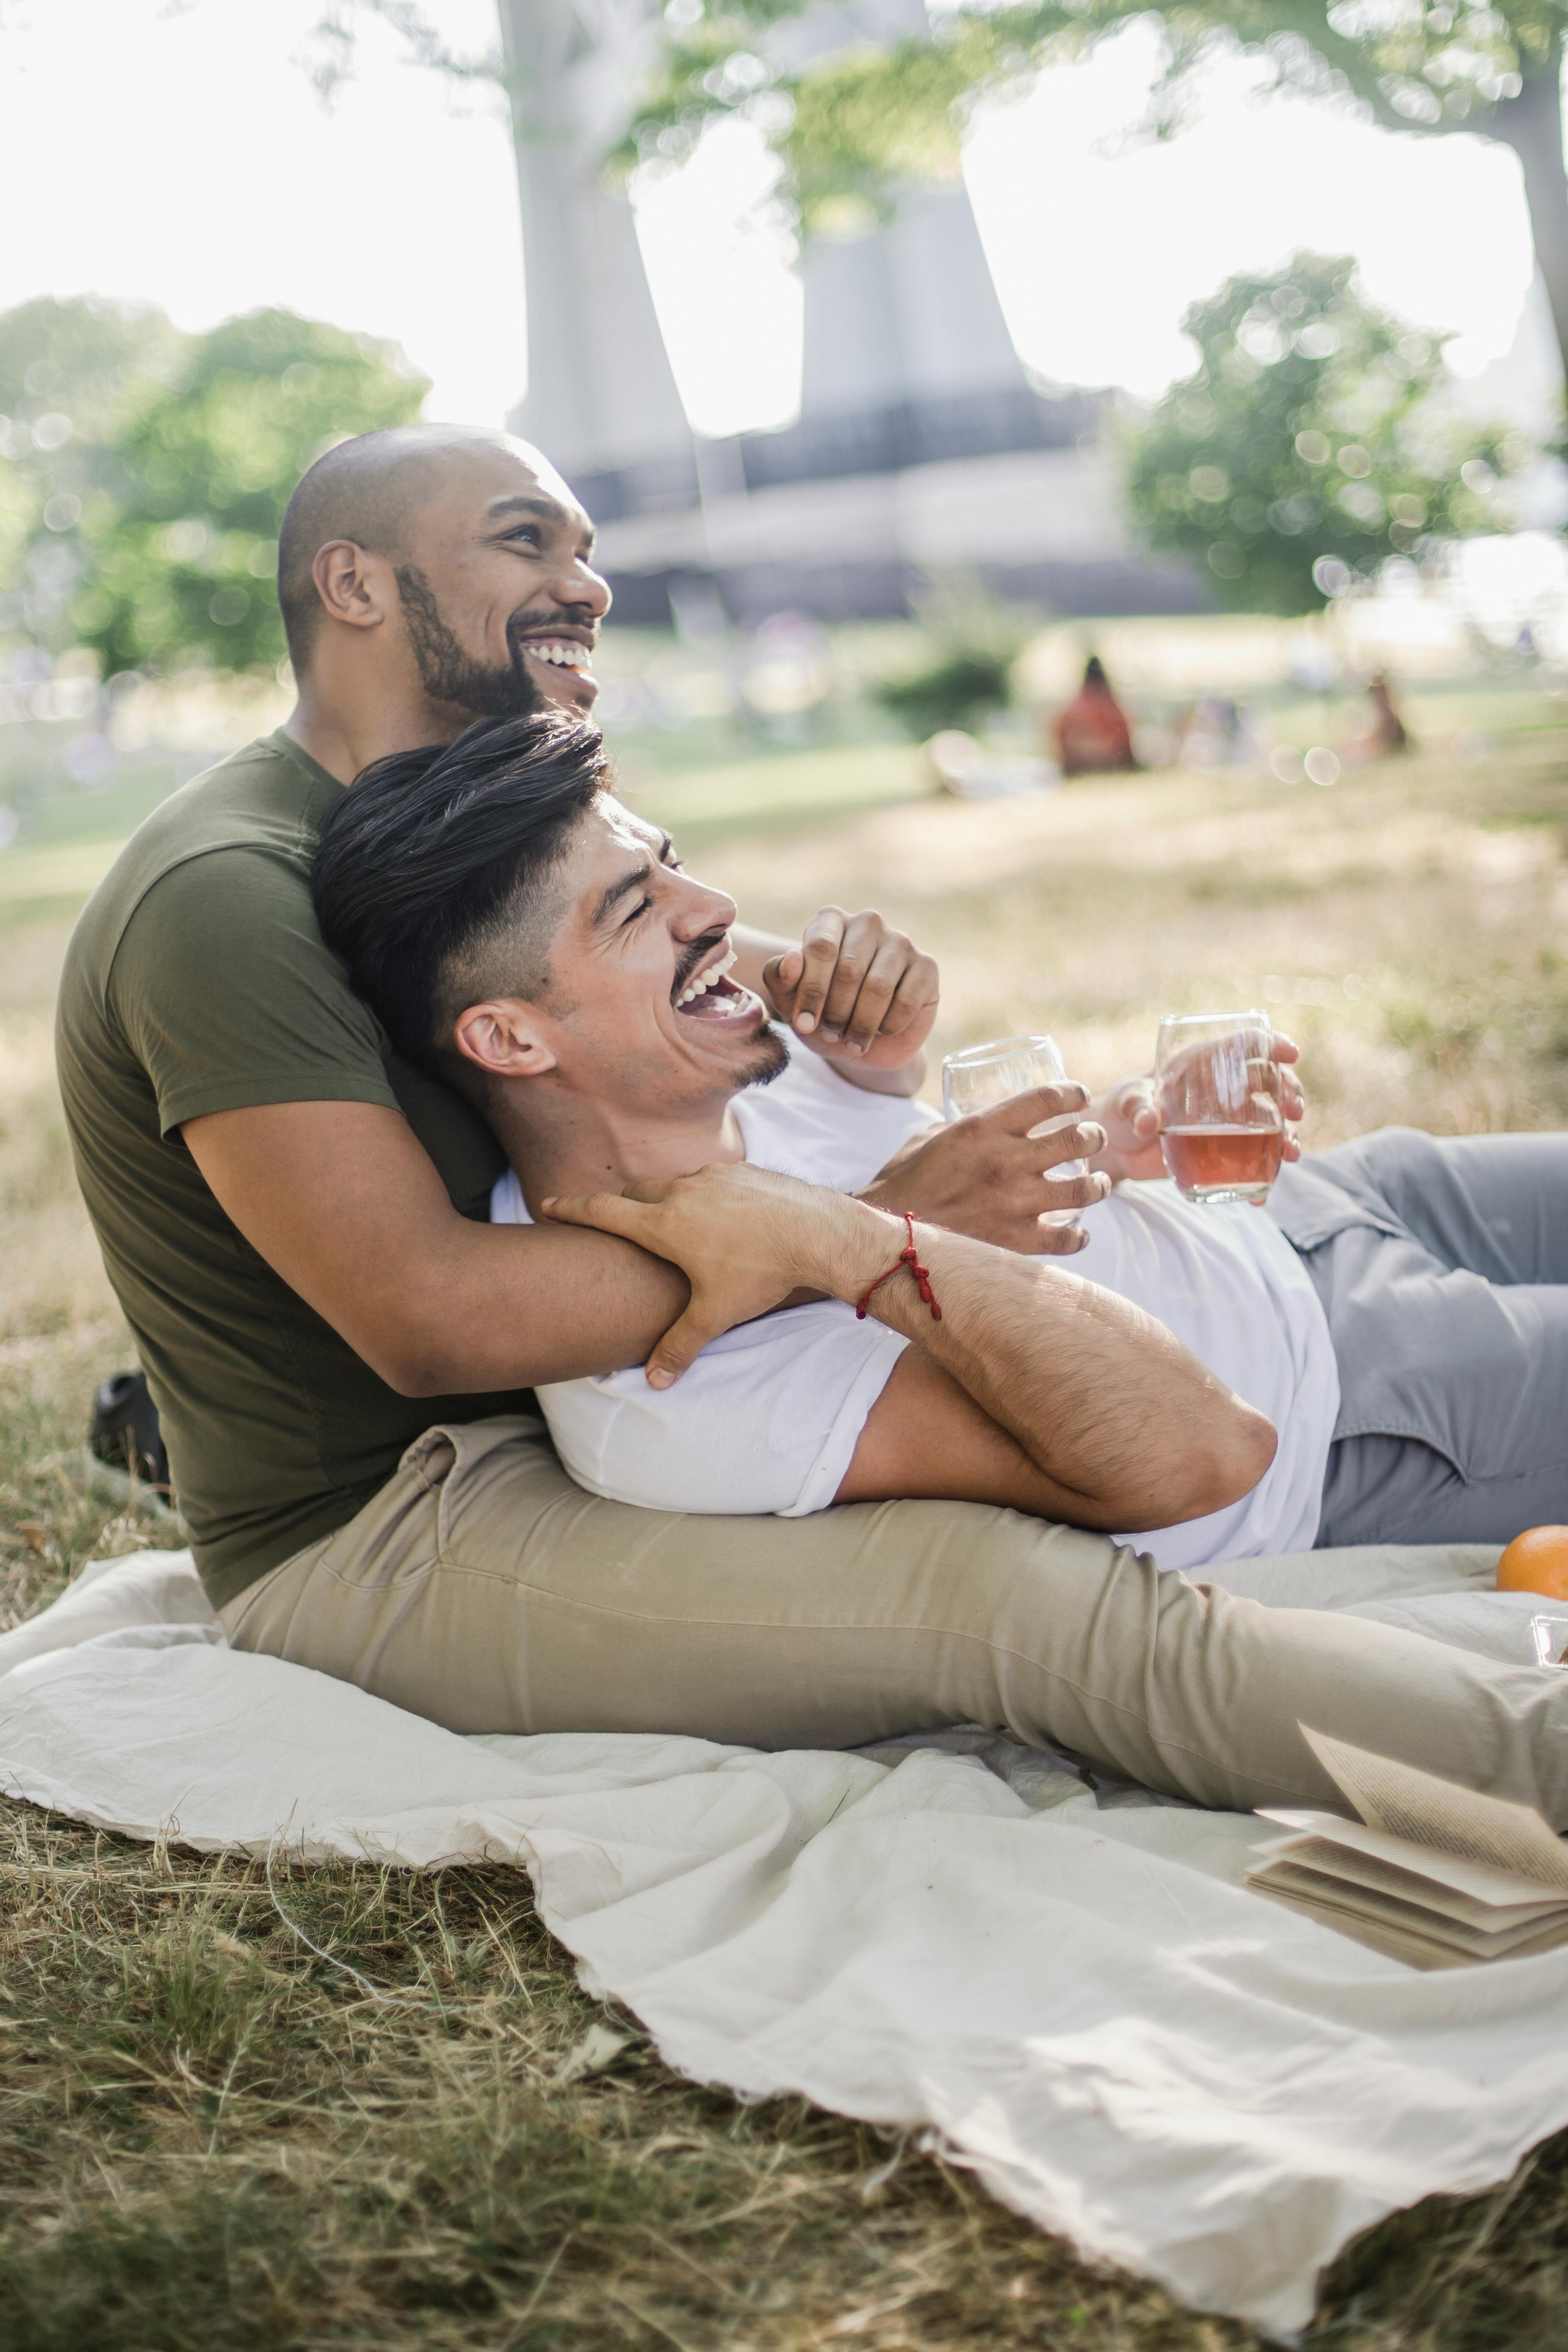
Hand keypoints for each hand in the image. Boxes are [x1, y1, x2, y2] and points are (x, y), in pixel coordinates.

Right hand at [541, 1163, 890, 1387]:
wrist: (819, 1232)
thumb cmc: (762, 1272)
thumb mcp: (716, 1314)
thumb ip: (680, 1345)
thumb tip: (656, 1380)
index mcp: (663, 1223)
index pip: (602, 1211)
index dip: (570, 1208)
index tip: (548, 1204)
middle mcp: (681, 1191)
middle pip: (634, 1192)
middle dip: (619, 1206)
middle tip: (613, 1223)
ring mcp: (713, 1175)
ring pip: (673, 1183)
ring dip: (665, 1199)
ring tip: (673, 1225)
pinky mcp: (742, 1170)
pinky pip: (709, 1178)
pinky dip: (703, 1194)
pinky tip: (721, 1216)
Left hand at [762, 906, 938, 1069]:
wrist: (861, 1043)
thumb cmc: (821, 1013)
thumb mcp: (790, 1002)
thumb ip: (779, 978)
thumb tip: (792, 958)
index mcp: (830, 920)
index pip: (820, 947)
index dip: (811, 991)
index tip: (803, 1024)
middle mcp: (868, 923)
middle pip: (849, 969)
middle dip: (835, 1011)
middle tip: (831, 1034)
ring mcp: (901, 941)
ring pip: (878, 987)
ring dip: (861, 1024)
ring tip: (852, 1039)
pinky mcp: (927, 967)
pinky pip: (906, 1001)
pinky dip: (888, 1027)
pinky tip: (882, 1031)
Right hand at [859, 1082, 1109, 1254]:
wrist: (888, 1237)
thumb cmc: (900, 1185)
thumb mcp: (929, 1139)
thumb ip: (962, 1130)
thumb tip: (983, 1128)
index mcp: (983, 1129)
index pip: (1047, 1098)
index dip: (1073, 1093)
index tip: (1080, 1096)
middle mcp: (1007, 1161)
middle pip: (1077, 1139)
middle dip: (1094, 1135)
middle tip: (1095, 1138)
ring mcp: (1015, 1203)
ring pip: (1084, 1189)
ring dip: (1100, 1184)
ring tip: (1102, 1182)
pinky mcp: (1015, 1242)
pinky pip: (1066, 1239)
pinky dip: (1079, 1237)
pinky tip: (1080, 1234)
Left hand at [1090, 1033, 1304, 1184]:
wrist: (1116, 1146)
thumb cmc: (1120, 1109)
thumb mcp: (1126, 1102)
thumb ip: (1137, 1107)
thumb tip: (1149, 1121)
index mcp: (1204, 1063)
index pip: (1247, 1044)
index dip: (1272, 1043)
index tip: (1291, 1054)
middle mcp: (1225, 1089)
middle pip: (1272, 1083)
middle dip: (1290, 1094)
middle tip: (1294, 1111)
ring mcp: (1229, 1122)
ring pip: (1271, 1124)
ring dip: (1288, 1137)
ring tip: (1292, 1153)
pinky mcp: (1223, 1152)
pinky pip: (1251, 1163)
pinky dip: (1259, 1180)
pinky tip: (1261, 1197)